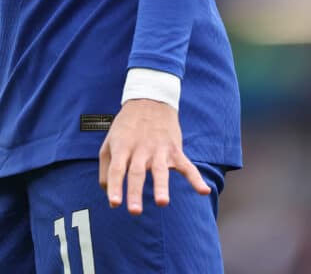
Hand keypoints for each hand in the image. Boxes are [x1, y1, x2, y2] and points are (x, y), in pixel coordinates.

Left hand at [98, 99, 210, 214]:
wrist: (149, 98)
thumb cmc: (126, 126)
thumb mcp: (109, 142)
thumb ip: (107, 169)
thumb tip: (109, 196)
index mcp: (122, 146)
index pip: (117, 169)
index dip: (115, 186)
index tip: (114, 203)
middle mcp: (140, 149)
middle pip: (136, 172)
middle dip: (135, 192)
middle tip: (134, 211)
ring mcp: (158, 149)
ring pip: (160, 170)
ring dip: (161, 186)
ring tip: (162, 202)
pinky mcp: (174, 149)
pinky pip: (187, 165)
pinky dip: (196, 178)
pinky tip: (203, 191)